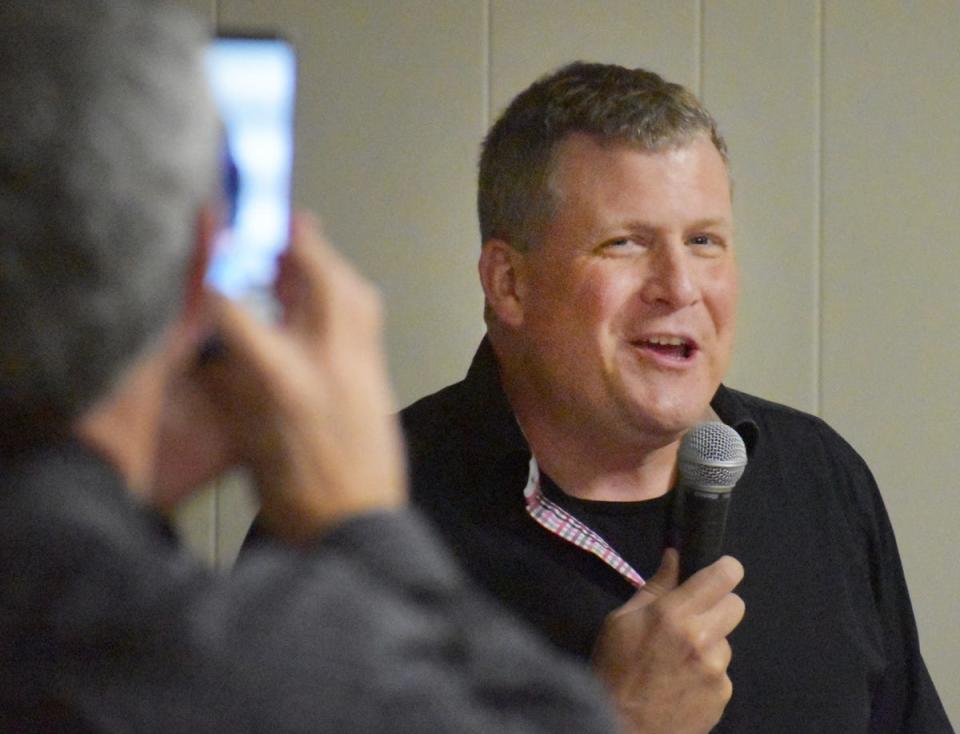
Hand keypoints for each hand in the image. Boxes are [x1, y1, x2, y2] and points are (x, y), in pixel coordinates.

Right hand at [157, 213, 405, 541]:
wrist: (356, 527)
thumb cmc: (293, 495)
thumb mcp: (242, 436)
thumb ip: (231, 380)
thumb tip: (219, 339)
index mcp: (282, 382)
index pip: (238, 306)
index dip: (218, 267)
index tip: (209, 242)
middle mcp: (328, 363)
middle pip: (318, 278)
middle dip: (297, 241)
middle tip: (281, 223)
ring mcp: (364, 367)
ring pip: (354, 293)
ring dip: (330, 263)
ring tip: (305, 252)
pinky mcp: (382, 377)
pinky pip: (368, 317)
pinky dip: (348, 294)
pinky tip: (328, 299)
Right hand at [591, 549, 744, 733]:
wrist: (621, 727)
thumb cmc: (614, 669)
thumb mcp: (621, 621)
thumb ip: (655, 588)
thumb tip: (675, 556)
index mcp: (674, 614)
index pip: (723, 576)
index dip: (725, 570)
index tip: (718, 574)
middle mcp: (702, 638)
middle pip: (736, 605)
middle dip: (718, 606)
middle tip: (694, 619)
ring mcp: (716, 670)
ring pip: (726, 641)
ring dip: (709, 644)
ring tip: (680, 660)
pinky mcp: (722, 695)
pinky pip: (722, 672)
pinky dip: (707, 674)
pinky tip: (683, 684)